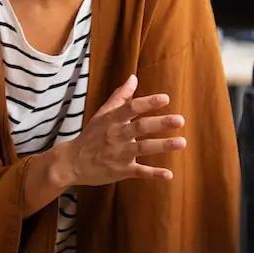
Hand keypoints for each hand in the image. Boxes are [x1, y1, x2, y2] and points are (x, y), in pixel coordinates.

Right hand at [56, 75, 185, 185]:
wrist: (71, 163)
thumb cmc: (91, 136)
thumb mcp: (102, 114)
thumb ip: (120, 97)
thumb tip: (133, 78)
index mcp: (112, 120)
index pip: (131, 108)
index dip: (148, 103)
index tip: (166, 99)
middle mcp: (116, 135)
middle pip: (140, 127)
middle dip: (160, 123)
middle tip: (180, 120)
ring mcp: (119, 154)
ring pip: (143, 148)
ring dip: (163, 146)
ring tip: (182, 142)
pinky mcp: (121, 171)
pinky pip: (139, 172)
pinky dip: (153, 174)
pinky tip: (169, 174)